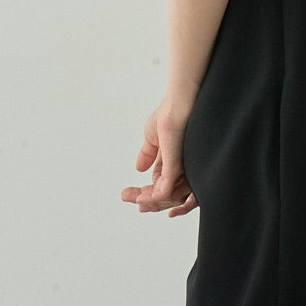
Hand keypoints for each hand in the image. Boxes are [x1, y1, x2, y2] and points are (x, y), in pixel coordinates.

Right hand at [120, 98, 197, 217]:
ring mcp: (180, 171)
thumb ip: (148, 154)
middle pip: (162, 195)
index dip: (143, 193)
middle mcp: (180, 171)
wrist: (176, 105)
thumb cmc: (169, 115)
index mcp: (173, 164)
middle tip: (125, 196)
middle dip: (143, 200)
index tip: (125, 193)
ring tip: (132, 198)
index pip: (159, 186)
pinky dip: (151, 198)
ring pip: (164, 198)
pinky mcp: (177, 169)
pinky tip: (140, 198)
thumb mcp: (153, 139)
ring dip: (146, 201)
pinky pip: (164, 191)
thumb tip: (138, 168)